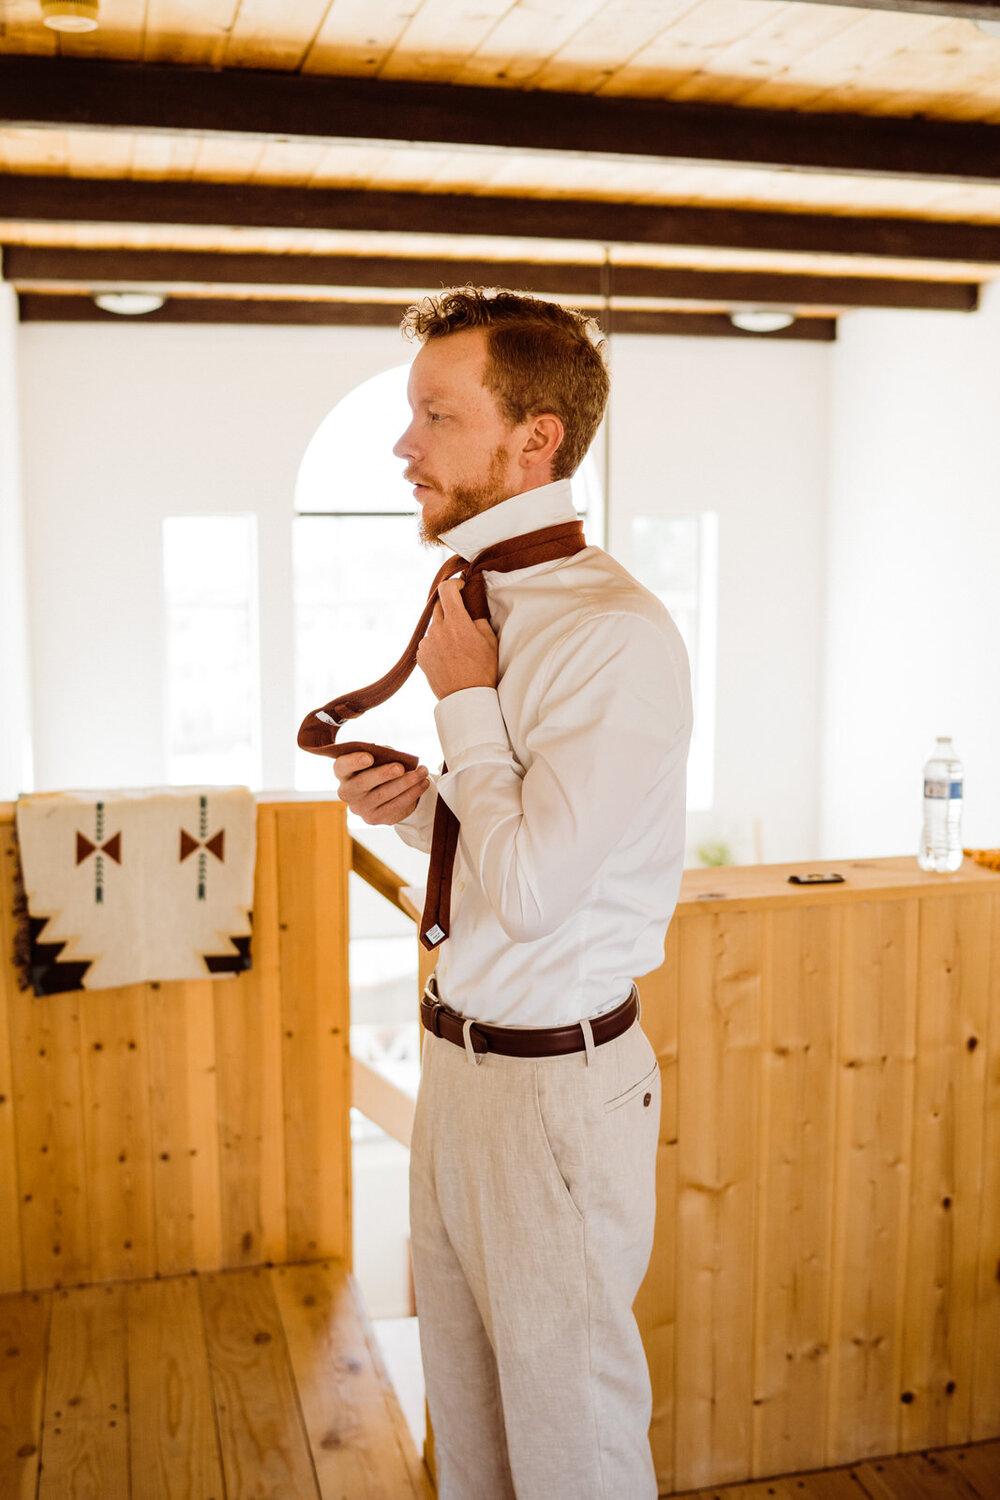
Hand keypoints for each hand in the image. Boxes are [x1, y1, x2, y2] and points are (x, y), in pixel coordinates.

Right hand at [334, 751, 429, 825]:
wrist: (386, 792)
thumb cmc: (379, 768)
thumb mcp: (378, 758)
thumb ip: (381, 754)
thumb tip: (393, 755)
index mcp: (344, 772)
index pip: (341, 766)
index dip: (354, 761)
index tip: (369, 757)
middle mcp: (347, 792)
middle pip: (362, 783)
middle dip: (383, 774)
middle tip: (400, 767)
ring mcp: (360, 808)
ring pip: (383, 795)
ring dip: (405, 782)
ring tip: (422, 772)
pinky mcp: (374, 818)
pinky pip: (395, 806)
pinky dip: (412, 794)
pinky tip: (422, 784)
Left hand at [416, 578, 497, 700]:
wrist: (466, 697)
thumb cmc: (482, 670)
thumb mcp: (490, 640)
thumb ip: (478, 618)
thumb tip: (471, 606)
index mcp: (457, 622)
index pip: (447, 590)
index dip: (454, 584)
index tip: (460, 587)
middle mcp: (437, 630)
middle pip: (439, 605)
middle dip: (450, 607)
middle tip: (461, 617)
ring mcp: (426, 643)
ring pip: (434, 625)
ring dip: (444, 627)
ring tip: (456, 645)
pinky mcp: (420, 655)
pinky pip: (428, 641)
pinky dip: (437, 643)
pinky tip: (448, 656)